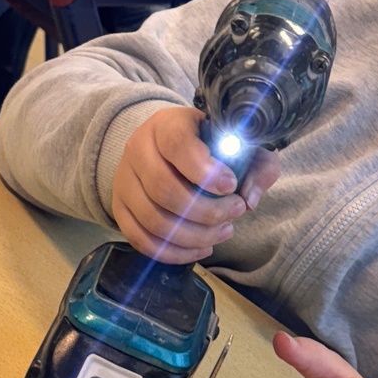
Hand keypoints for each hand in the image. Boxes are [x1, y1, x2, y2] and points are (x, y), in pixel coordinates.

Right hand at [111, 106, 279, 263]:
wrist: (167, 146)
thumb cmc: (210, 144)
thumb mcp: (239, 142)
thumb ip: (256, 164)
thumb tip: (249, 200)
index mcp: (166, 124)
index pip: (177, 145)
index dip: (204, 171)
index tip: (231, 186)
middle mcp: (137, 149)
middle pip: (164, 190)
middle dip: (207, 211)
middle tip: (235, 211)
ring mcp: (124, 181)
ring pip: (154, 220)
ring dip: (195, 236)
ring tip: (225, 231)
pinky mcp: (120, 208)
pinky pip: (142, 240)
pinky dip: (175, 252)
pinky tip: (202, 247)